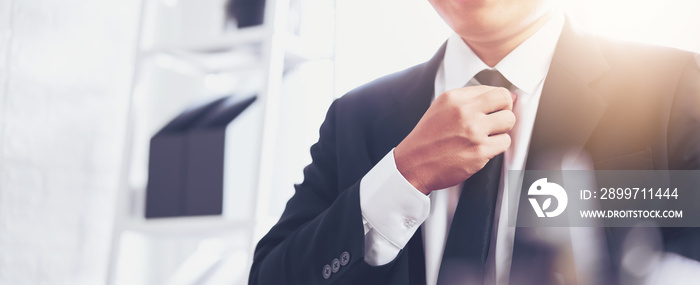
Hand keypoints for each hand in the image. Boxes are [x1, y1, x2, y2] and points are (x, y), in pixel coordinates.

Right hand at [394, 86, 514, 193]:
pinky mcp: (480, 151)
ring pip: (509, 121)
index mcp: (455, 98)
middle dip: (505, 111)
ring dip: (501, 130)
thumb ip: (470, 100)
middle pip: (505, 101)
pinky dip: (497, 146)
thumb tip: (507, 97)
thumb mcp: (441, 108)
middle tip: (496, 121)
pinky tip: (482, 148)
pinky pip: (504, 142)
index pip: (493, 90)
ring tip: (486, 136)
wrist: (414, 164)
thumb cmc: (428, 138)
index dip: (501, 100)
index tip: (500, 107)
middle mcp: (465, 112)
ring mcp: (473, 132)